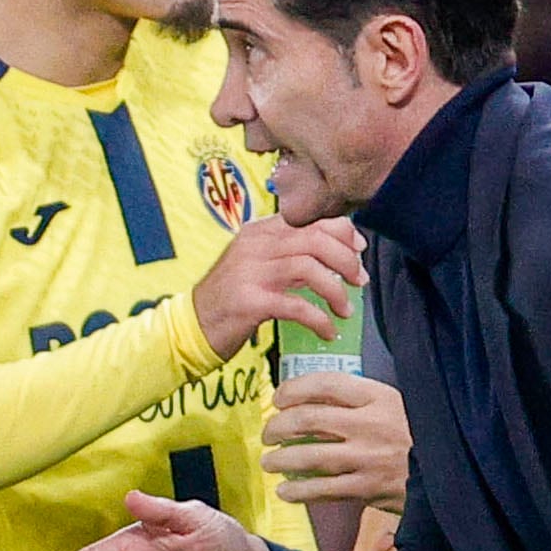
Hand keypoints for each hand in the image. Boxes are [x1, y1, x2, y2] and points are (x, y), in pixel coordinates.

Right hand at [192, 215, 364, 358]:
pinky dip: (319, 320)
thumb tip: (336, 253)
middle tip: (359, 281)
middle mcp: (254, 246)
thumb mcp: (258, 265)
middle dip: (346, 260)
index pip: (310, 218)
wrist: (192, 325)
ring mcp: (250, 272)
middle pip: (315, 239)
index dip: (342, 232)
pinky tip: (327, 331)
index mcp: (259, 232)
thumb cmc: (231, 298)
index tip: (359, 250)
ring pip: (309, 268)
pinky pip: (297, 306)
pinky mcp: (249, 302)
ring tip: (344, 310)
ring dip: (336, 291)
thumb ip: (290, 254)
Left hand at [263, 373, 410, 511]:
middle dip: (278, 427)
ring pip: (309, 456)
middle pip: (308, 419)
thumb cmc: (420, 435)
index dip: (293, 389)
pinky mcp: (368, 488)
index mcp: (379, 397)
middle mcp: (370, 424)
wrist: (454, 470)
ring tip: (270, 462)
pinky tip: (286, 491)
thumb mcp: (396, 405)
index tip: (279, 399)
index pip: (325, 383)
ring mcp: (368, 458)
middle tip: (268, 434)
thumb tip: (311, 402)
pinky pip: (322, 489)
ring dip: (281, 460)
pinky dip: (298, 491)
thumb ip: (359, 401)